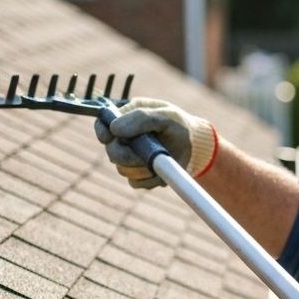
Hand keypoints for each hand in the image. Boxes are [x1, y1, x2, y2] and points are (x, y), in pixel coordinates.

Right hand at [94, 97, 217, 188]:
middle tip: (144, 155)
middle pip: (111, 152)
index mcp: (126, 118)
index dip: (103, 133)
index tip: (109, 138)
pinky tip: (161, 170)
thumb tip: (114, 129)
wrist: (195, 145)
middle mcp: (124, 139)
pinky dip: (150, 179)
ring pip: (123, 170)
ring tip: (160, 159)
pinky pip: (136, 183)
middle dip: (127, 156)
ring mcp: (131, 158)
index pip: (102, 126)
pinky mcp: (140, 175)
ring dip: (142, 168)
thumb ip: (141, 118)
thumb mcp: (166, 115)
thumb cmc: (179, 124)